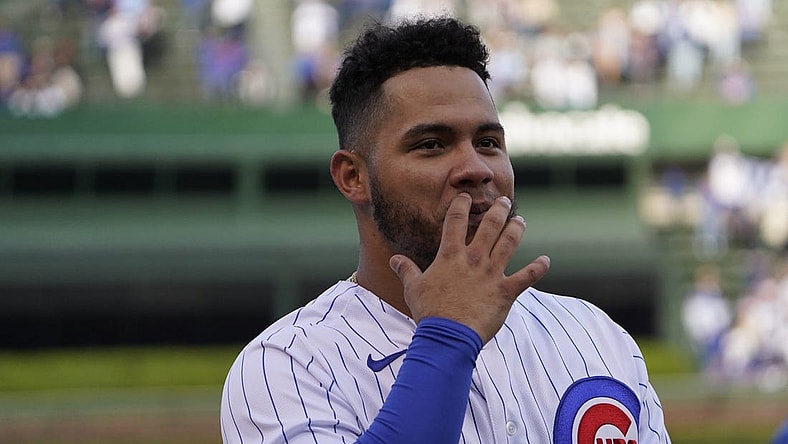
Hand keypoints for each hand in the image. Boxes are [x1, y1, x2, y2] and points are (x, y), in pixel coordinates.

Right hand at [390, 193, 549, 342]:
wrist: (448, 335)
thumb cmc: (430, 312)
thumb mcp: (413, 288)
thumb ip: (406, 270)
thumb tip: (394, 259)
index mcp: (451, 256)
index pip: (456, 221)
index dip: (461, 205)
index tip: (465, 197)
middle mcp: (473, 259)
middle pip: (489, 226)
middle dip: (498, 210)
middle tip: (504, 201)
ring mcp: (491, 274)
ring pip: (509, 244)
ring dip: (516, 230)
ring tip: (521, 220)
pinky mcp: (505, 291)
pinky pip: (527, 277)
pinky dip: (538, 268)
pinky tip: (546, 260)